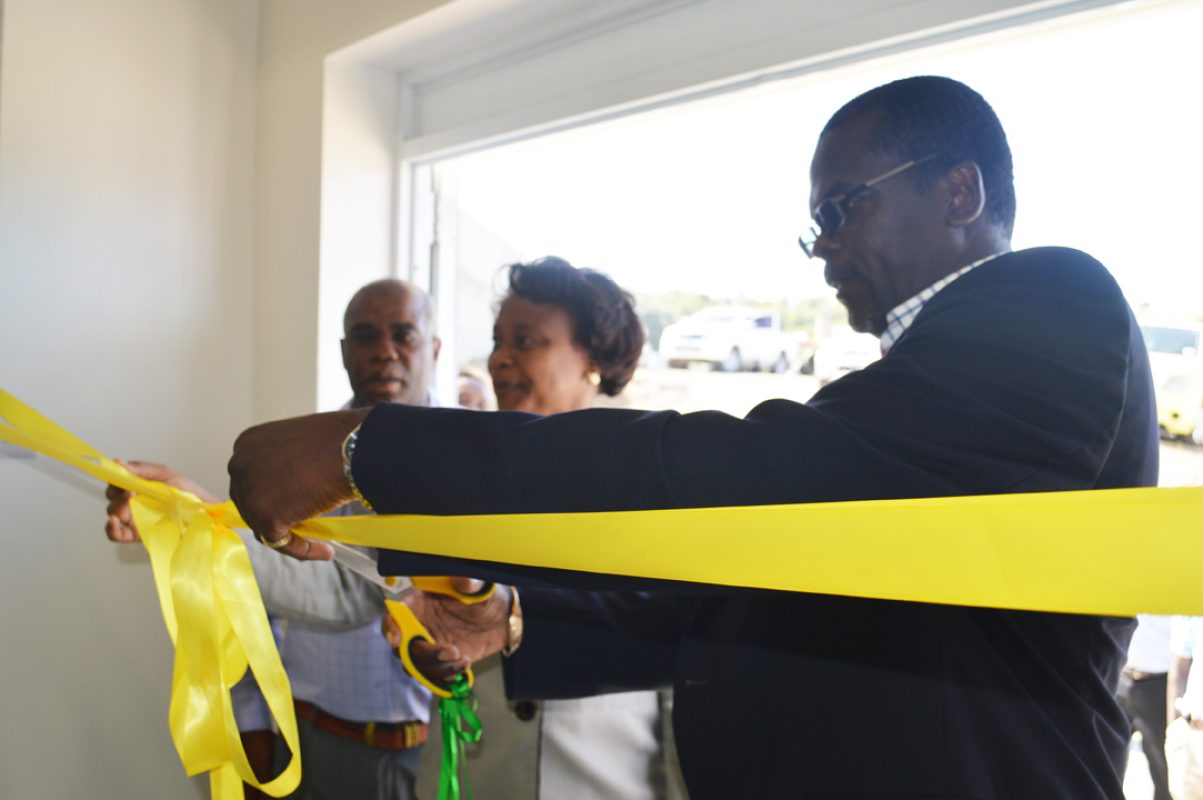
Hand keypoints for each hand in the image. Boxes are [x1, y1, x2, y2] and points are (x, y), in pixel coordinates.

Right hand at [105, 459, 218, 541]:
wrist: (203, 512)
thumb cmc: (186, 492)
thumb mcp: (165, 474)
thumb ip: (141, 469)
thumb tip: (118, 462)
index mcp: (137, 486)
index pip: (116, 482)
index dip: (115, 479)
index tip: (122, 478)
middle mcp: (133, 502)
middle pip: (112, 497)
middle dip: (117, 493)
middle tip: (130, 491)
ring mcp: (134, 518)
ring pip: (113, 513)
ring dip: (116, 507)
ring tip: (130, 502)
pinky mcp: (136, 534)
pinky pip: (115, 534)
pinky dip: (110, 528)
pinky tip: (114, 521)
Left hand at [227, 409, 368, 560]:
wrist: (353, 447)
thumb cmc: (338, 440)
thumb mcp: (298, 444)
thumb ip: (285, 464)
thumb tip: (291, 489)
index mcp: (247, 443)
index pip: (250, 479)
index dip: (270, 495)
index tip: (288, 506)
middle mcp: (239, 466)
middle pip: (250, 504)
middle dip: (274, 516)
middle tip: (301, 526)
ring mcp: (250, 492)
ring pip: (263, 526)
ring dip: (290, 535)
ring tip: (317, 542)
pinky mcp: (266, 516)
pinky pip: (281, 542)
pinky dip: (303, 550)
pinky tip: (325, 550)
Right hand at [382, 578, 511, 686]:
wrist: (501, 618)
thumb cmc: (484, 596)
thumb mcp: (479, 586)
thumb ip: (470, 583)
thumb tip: (465, 580)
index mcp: (419, 603)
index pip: (394, 615)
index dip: (390, 627)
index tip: (397, 639)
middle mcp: (418, 626)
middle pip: (402, 648)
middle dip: (424, 655)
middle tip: (451, 651)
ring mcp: (428, 646)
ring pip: (417, 667)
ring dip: (438, 668)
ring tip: (462, 658)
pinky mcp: (440, 662)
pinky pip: (432, 677)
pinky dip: (446, 676)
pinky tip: (464, 665)